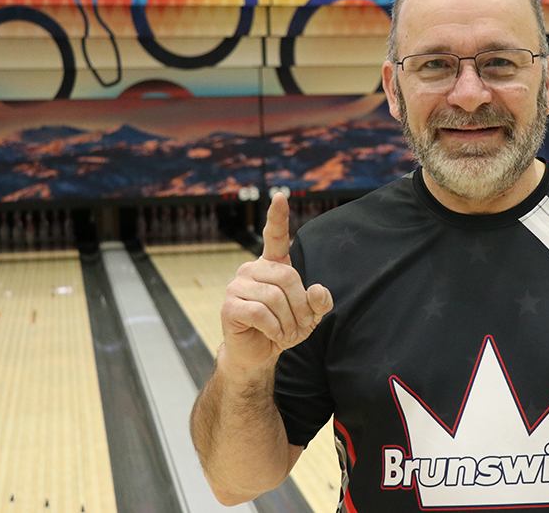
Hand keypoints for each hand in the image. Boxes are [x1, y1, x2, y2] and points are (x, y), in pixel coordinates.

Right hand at [220, 193, 332, 371]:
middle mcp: (252, 269)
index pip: (275, 236)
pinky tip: (272, 334)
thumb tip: (318, 290)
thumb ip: (319, 303)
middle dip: (300, 306)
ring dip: (288, 321)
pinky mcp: (229, 305)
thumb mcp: (309, 316)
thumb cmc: (284, 328)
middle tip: (300, 326)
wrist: (258, 353)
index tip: (281, 196)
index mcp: (272, 265)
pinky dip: (274, 328)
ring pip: (274, 297)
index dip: (278, 216)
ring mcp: (237, 285)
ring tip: (286, 333)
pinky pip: (260, 312)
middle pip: (287, 277)